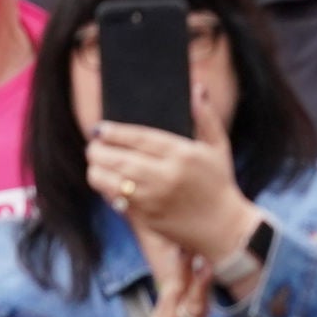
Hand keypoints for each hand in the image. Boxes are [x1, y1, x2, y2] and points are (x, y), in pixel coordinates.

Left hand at [87, 115, 258, 262]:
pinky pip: (117, 201)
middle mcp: (166, 176)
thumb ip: (205, 116)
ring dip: (97, 171)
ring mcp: (155, 199)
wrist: (223, 229)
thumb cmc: (220, 183)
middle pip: (120, 160)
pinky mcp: (147, 218)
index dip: (116, 132)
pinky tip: (106, 182)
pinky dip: (107, 190)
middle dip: (99, 151)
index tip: (100, 128)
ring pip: (112, 182)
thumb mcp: (218, 146)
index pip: (140, 138)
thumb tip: (196, 87)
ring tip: (96, 163)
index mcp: (183, 155)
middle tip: (92, 145)